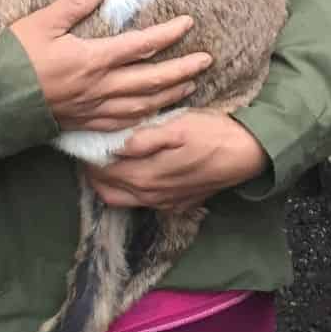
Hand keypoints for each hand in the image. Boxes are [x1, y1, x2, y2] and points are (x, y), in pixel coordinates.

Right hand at [11, 0, 212, 131]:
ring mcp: (94, 109)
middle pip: (152, 80)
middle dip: (183, 69)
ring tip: (190, 85)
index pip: (141, 46)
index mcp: (93, 59)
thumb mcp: (42, 22)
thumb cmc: (15, 59)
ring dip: (170, 95)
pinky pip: (124, 124)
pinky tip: (154, 113)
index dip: (168, 35)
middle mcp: (100, 87)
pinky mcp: (85, 124)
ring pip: (143, 105)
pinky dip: (146, 117)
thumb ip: (74, 2)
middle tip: (207, 60)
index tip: (188, 24)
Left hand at [85, 111, 267, 209]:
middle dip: (93, 172)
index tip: (82, 139)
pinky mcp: (177, 203)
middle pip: (107, 191)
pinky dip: (132, 188)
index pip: (101, 173)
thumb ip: (143, 140)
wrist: (248, 153)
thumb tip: (114, 147)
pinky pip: (144, 201)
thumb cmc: (212, 133)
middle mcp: (150, 196)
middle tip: (90, 148)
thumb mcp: (177, 128)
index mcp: (145, 176)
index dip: (88, 157)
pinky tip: (137, 168)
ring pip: (124, 199)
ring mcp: (164, 202)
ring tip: (109, 157)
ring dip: (111, 181)